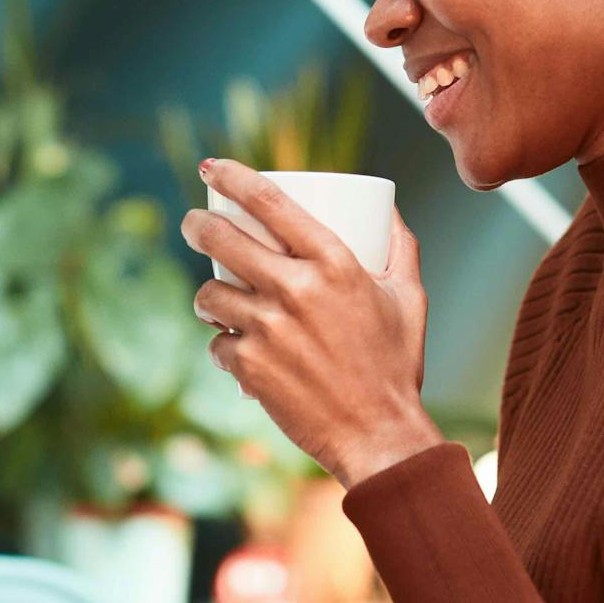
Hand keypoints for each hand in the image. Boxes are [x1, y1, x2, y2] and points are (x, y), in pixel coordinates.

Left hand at [183, 159, 443, 486]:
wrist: (379, 435)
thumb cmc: (395, 364)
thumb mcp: (409, 297)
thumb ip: (400, 247)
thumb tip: (388, 208)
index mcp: (334, 261)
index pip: (268, 201)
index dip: (231, 176)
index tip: (212, 167)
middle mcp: (296, 288)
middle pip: (221, 237)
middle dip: (197, 225)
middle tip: (195, 225)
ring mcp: (268, 328)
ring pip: (209, 294)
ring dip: (208, 297)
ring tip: (217, 302)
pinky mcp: (250, 366)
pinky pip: (216, 344)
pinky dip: (224, 348)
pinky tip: (236, 353)